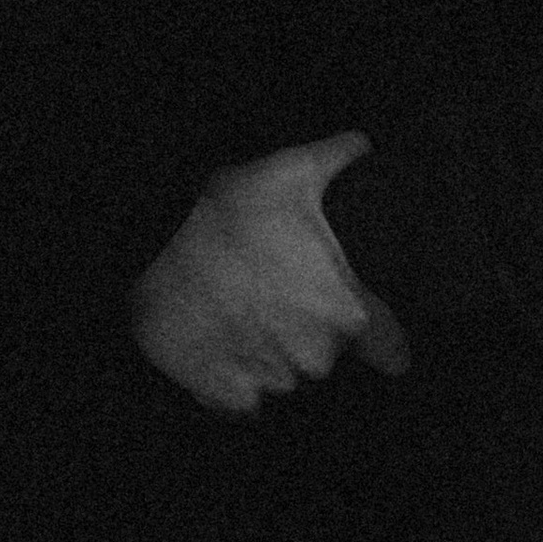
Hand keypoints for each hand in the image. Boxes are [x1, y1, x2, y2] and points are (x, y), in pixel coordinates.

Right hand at [132, 132, 409, 415]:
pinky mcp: (226, 394)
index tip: (380, 343)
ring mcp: (269, 378)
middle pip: (327, 354)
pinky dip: (236, 376)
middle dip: (308, 330)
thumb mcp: (289, 170)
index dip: (382, 341)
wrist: (153, 243)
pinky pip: (244, 398)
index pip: (388, 346)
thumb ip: (337, 158)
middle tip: (276, 294)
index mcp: (345, 309)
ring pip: (285, 375)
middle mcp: (315, 353)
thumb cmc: (227, 207)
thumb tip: (361, 142)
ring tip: (243, 311)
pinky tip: (222, 338)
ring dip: (270, 351)